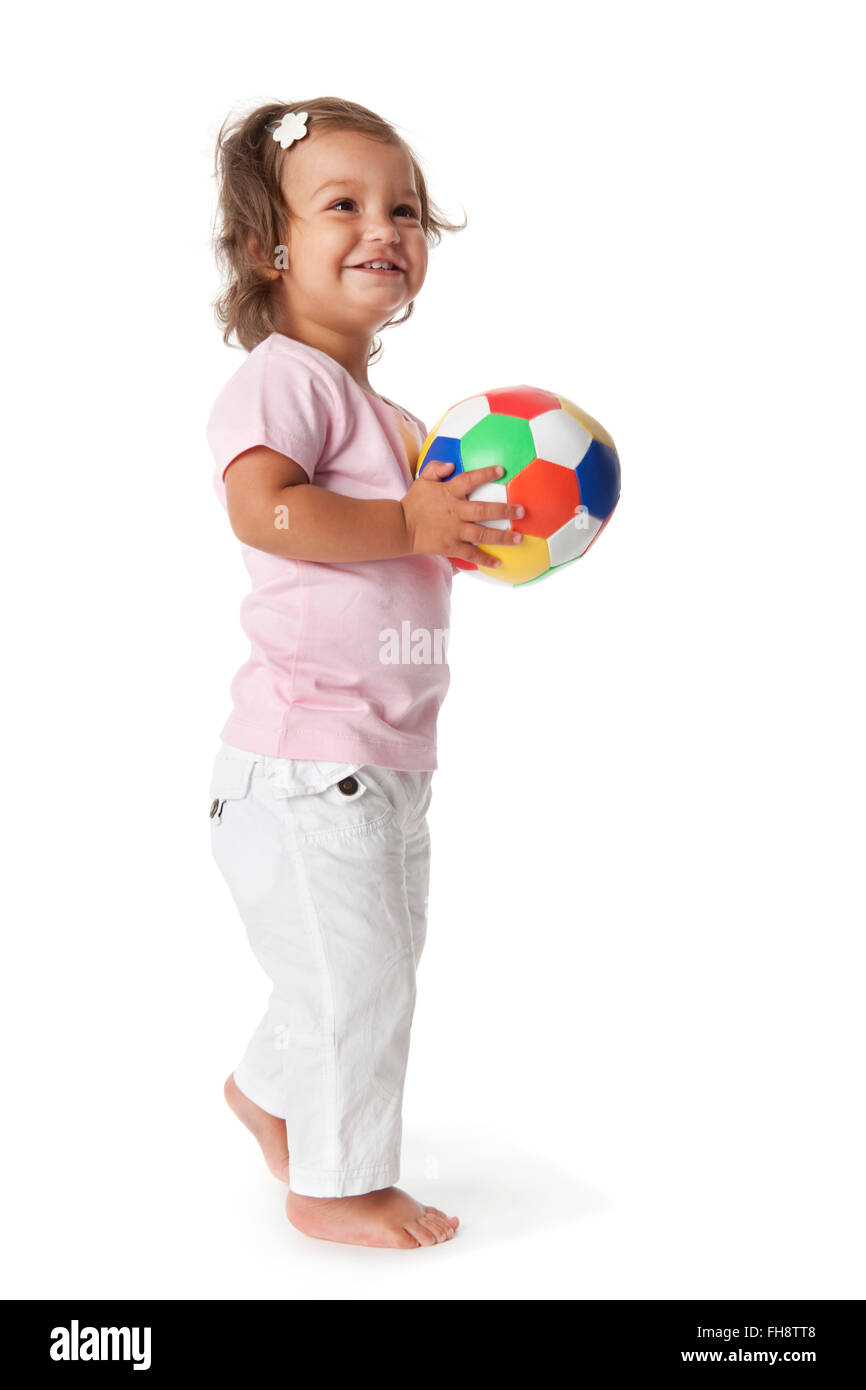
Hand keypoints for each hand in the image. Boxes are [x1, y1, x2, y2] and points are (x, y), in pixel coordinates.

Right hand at [400, 460, 524, 568]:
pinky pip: (470, 554)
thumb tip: (451, 464)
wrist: (400, 527)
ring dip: (502, 537)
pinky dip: (484, 559)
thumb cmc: (413, 502)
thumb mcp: (422, 480)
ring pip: (482, 533)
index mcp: (449, 493)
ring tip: (518, 538)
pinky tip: (498, 563)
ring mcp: (454, 530)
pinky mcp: (450, 546)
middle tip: (522, 511)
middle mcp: (455, 511)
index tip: (502, 471)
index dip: (485, 474)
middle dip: (504, 510)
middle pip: (484, 510)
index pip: (469, 480)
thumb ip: (436, 468)